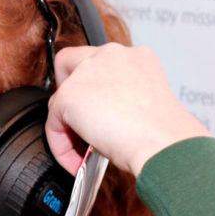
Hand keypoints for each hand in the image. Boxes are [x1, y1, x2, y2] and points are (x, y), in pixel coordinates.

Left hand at [46, 44, 209, 176]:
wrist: (161, 141)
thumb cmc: (161, 133)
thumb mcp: (143, 104)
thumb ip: (119, 98)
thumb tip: (101, 116)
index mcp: (135, 57)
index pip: (100, 63)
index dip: (93, 88)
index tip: (98, 114)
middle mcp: (111, 55)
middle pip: (70, 64)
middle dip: (69, 94)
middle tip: (77, 124)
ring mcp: (88, 71)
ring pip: (60, 98)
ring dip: (67, 127)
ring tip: (83, 152)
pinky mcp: (69, 94)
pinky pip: (53, 124)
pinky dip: (61, 145)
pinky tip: (78, 160)